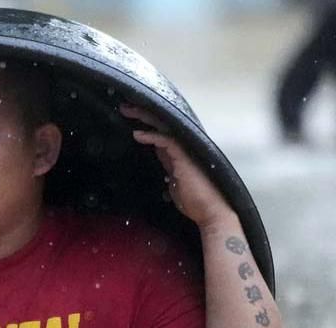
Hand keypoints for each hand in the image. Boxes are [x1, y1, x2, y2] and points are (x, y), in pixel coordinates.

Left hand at [119, 102, 234, 227]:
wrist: (211, 212)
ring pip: (163, 126)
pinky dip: (151, 136)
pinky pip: (166, 140)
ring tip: (127, 110)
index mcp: (178, 153)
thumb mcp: (176, 185)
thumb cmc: (195, 201)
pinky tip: (137, 134)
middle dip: (142, 113)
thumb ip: (169, 173)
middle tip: (124, 106)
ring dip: (144, 117)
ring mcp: (185, 150)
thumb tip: (163, 172)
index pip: (160, 133)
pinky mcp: (184, 158)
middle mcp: (182, 147)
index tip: (129, 119)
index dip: (145, 124)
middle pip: (161, 124)